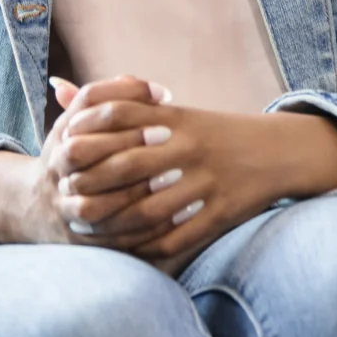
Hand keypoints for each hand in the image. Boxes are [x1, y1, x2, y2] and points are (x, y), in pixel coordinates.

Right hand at [0, 74, 170, 246]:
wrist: (40, 205)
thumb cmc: (82, 152)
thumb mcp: (88, 122)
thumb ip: (120, 100)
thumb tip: (160, 92)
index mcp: (62, 133)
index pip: (87, 108)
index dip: (124, 97)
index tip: (166, 98)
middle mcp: (57, 169)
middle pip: (81, 153)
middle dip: (125, 144)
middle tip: (167, 136)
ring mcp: (63, 206)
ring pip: (92, 203)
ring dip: (132, 192)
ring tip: (172, 178)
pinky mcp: (77, 239)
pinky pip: (107, 239)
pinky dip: (140, 230)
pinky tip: (174, 216)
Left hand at [46, 78, 336, 273]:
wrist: (279, 152)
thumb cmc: (212, 132)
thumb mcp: (171, 113)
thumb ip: (118, 104)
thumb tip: (57, 87)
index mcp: (177, 118)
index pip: (120, 116)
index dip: (87, 134)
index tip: (62, 151)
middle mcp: (190, 147)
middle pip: (128, 165)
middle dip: (92, 185)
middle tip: (67, 200)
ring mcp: (208, 182)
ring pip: (148, 209)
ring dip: (113, 225)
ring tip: (88, 230)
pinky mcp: (222, 213)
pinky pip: (176, 238)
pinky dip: (147, 247)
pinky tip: (127, 249)